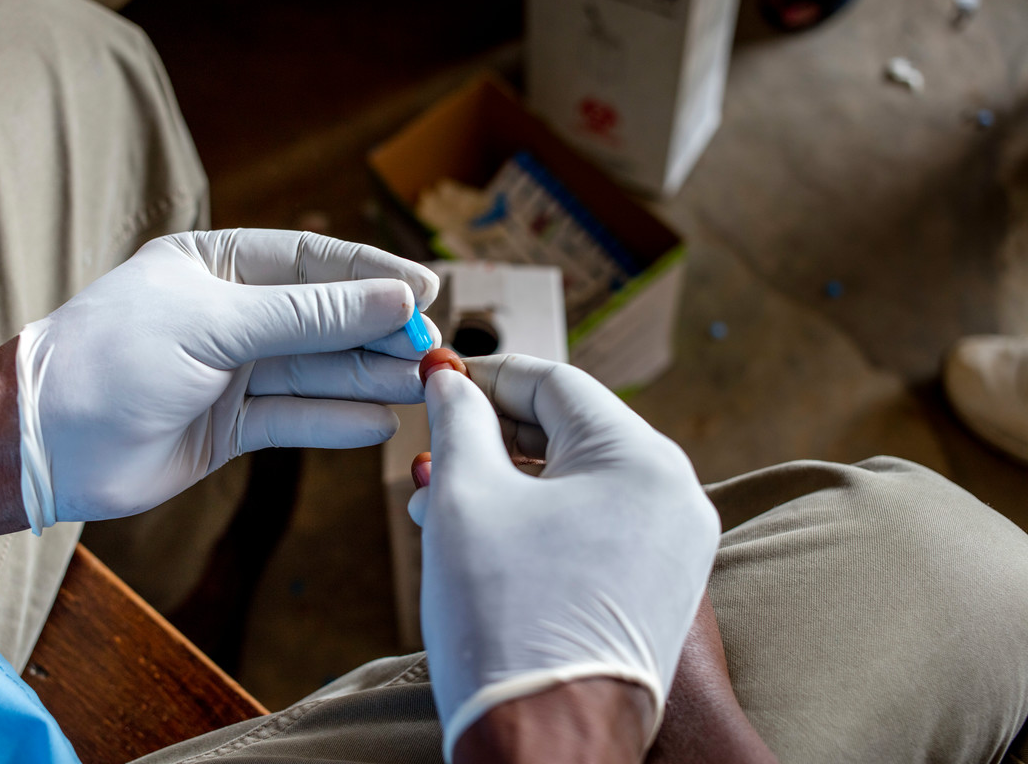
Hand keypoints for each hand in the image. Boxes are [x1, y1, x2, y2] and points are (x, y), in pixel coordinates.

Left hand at [17, 229, 438, 530]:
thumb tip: (395, 299)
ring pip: (314, 371)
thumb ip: (310, 315)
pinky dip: (333, 421)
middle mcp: (227, 314)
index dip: (370, 274)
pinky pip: (293, 418)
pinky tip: (378, 425)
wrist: (45, 443)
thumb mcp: (216, 324)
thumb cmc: (115, 359)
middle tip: (431, 349)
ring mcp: (229, 371)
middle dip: (376, 333)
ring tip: (420, 386)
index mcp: (215, 264)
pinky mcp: (228, 425)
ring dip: (367, 379)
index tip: (425, 290)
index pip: (310, 261)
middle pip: (321, 319)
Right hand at [410, 354, 719, 760]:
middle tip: (429, 445)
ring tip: (434, 501)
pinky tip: (479, 536)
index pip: (554, 384)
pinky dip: (537, 522)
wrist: (547, 747)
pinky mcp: (659, 589)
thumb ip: (457, 422)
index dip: (485, 376)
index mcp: (641, 459)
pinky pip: (594, 527)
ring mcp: (674, 547)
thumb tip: (448, 381)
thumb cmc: (506, 619)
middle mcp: (674, 495)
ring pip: (577, 484)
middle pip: (569, 432)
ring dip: (505, 484)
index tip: (436, 379)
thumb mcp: (466, 498)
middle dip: (489, 437)